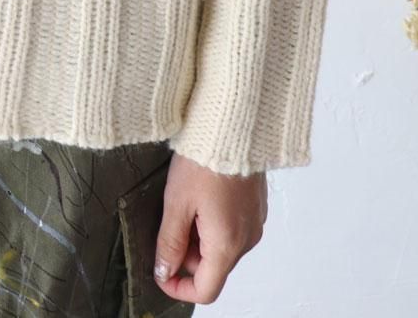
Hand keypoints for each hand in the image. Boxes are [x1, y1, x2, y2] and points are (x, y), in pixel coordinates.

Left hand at [152, 151, 267, 304]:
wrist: (233, 126)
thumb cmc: (204, 160)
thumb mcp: (176, 202)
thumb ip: (169, 242)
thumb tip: (164, 271)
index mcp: (227, 245)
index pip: (206, 290)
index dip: (179, 287)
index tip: (161, 273)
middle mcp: (247, 240)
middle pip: (213, 267)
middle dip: (187, 254)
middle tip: (170, 220)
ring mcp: (254, 223)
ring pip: (222, 247)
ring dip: (200, 236)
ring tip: (186, 201)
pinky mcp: (255, 208)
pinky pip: (233, 229)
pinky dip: (214, 222)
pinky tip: (202, 195)